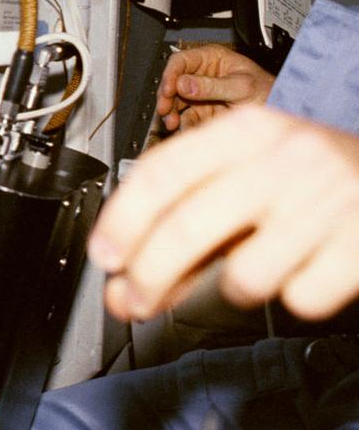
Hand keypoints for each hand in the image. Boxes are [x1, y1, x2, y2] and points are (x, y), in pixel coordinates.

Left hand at [89, 107, 358, 321]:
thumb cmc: (315, 177)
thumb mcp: (251, 176)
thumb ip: (187, 224)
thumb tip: (123, 284)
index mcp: (247, 130)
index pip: (163, 172)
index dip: (122, 220)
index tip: (103, 255)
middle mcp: (285, 158)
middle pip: (187, 226)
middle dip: (148, 274)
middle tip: (132, 299)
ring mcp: (326, 201)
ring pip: (243, 274)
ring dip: (236, 286)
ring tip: (255, 266)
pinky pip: (299, 297)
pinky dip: (295, 294)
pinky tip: (304, 269)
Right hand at [156, 44, 273, 130]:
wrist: (280, 111)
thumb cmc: (268, 91)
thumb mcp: (241, 87)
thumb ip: (212, 86)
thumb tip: (184, 84)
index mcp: (211, 59)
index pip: (181, 61)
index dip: (171, 75)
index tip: (168, 90)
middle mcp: (202, 75)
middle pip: (173, 82)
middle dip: (166, 97)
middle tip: (165, 109)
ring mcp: (200, 94)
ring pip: (174, 101)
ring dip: (170, 112)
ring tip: (172, 122)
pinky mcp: (201, 112)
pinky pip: (184, 117)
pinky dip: (179, 124)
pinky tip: (181, 128)